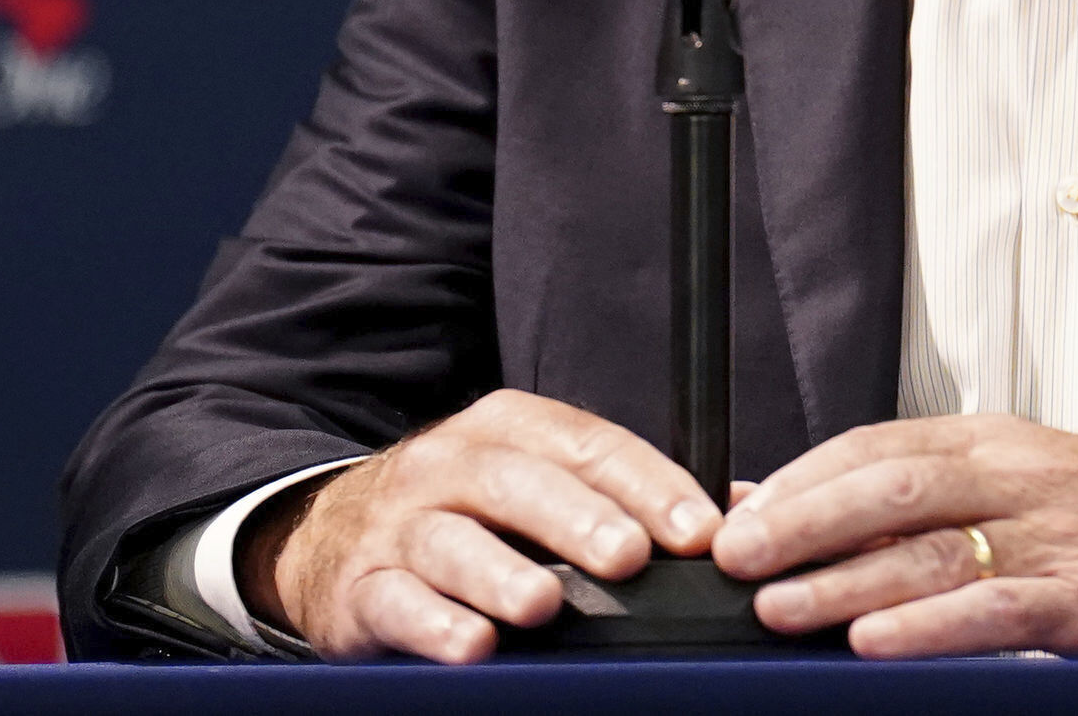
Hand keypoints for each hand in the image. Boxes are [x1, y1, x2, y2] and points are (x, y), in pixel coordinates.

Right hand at [247, 390, 718, 661]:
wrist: (331, 538)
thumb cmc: (468, 515)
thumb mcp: (541, 486)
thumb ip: (632, 497)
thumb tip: (746, 511)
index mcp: (510, 430)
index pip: (590, 446)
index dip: (649, 486)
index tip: (701, 530)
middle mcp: (452, 465)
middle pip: (521, 482)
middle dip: (581, 519)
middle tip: (631, 556)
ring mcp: (404, 524)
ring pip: (454, 542)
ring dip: (502, 574)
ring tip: (545, 604)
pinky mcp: (363, 586)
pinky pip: (397, 602)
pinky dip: (434, 625)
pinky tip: (473, 647)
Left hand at [709, 414, 1077, 657]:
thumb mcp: (1028, 483)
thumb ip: (930, 494)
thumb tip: (799, 504)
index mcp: (999, 443)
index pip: (879, 443)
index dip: (802, 478)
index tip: (738, 513)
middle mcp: (1021, 476)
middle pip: (892, 483)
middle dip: (804, 520)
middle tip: (735, 557)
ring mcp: (1057, 535)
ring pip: (932, 546)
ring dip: (844, 579)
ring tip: (779, 607)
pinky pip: (997, 609)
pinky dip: (931, 626)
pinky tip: (877, 643)